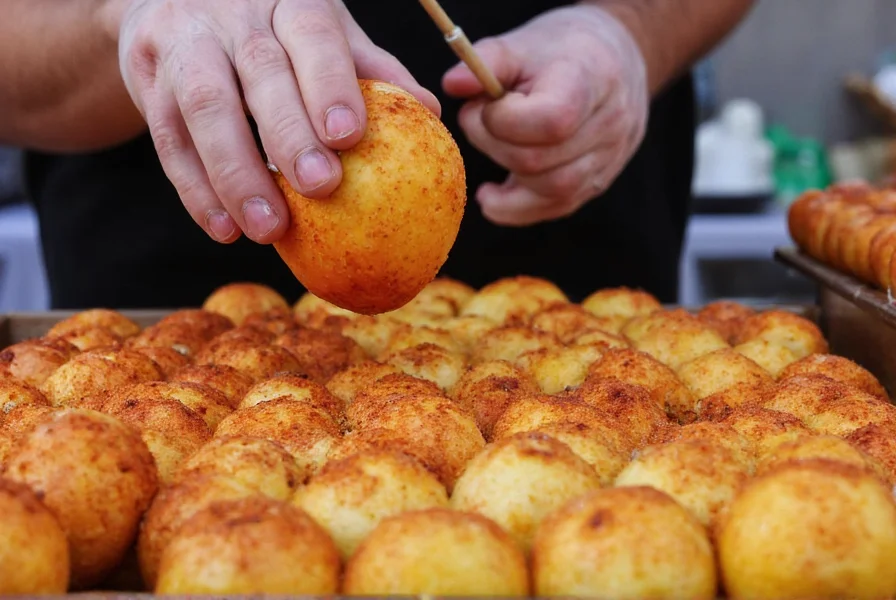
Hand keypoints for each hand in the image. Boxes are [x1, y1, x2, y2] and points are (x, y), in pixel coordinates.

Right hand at [117, 0, 438, 243]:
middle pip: (258, 71)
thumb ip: (366, 67)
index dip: (330, 83)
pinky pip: (166, 138)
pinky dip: (196, 190)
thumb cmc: (270, 25)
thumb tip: (429, 110)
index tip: (348, 136)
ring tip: (268, 228)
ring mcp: (181, 40)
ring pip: (202, 107)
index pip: (311, 34)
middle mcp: (231, 11)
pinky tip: (224, 228)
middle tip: (320, 187)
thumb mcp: (319, 30)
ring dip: (235, 175)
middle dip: (287, 133)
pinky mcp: (145, 77)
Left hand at [442, 5, 647, 225]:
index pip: (550, 121)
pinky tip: (493, 194)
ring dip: (504, 178)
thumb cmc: (559, 51)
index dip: (503, 120)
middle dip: (494, 146)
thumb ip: (485, 61)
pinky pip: (555, 209)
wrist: (611, 62)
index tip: (485, 104)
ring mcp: (608, 159)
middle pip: (540, 161)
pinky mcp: (597, 183)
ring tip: (488, 147)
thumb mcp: (522, 43)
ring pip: (549, 192)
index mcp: (592, 81)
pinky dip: (515, 208)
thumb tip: (452, 84)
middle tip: (480, 123)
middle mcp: (610, 124)